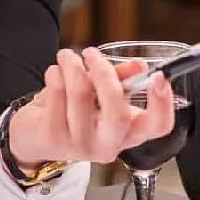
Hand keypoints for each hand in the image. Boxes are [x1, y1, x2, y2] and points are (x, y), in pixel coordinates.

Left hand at [6, 48, 174, 166]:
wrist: (35, 137)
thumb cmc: (73, 114)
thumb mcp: (100, 96)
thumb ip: (121, 80)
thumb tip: (139, 66)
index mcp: (128, 134)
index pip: (158, 126)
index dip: (164, 103)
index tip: (159, 76)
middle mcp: (108, 145)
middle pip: (117, 112)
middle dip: (104, 74)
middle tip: (92, 54)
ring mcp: (80, 145)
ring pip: (81, 94)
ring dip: (72, 66)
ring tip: (67, 56)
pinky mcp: (53, 138)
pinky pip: (57, 94)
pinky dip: (55, 74)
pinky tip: (55, 72)